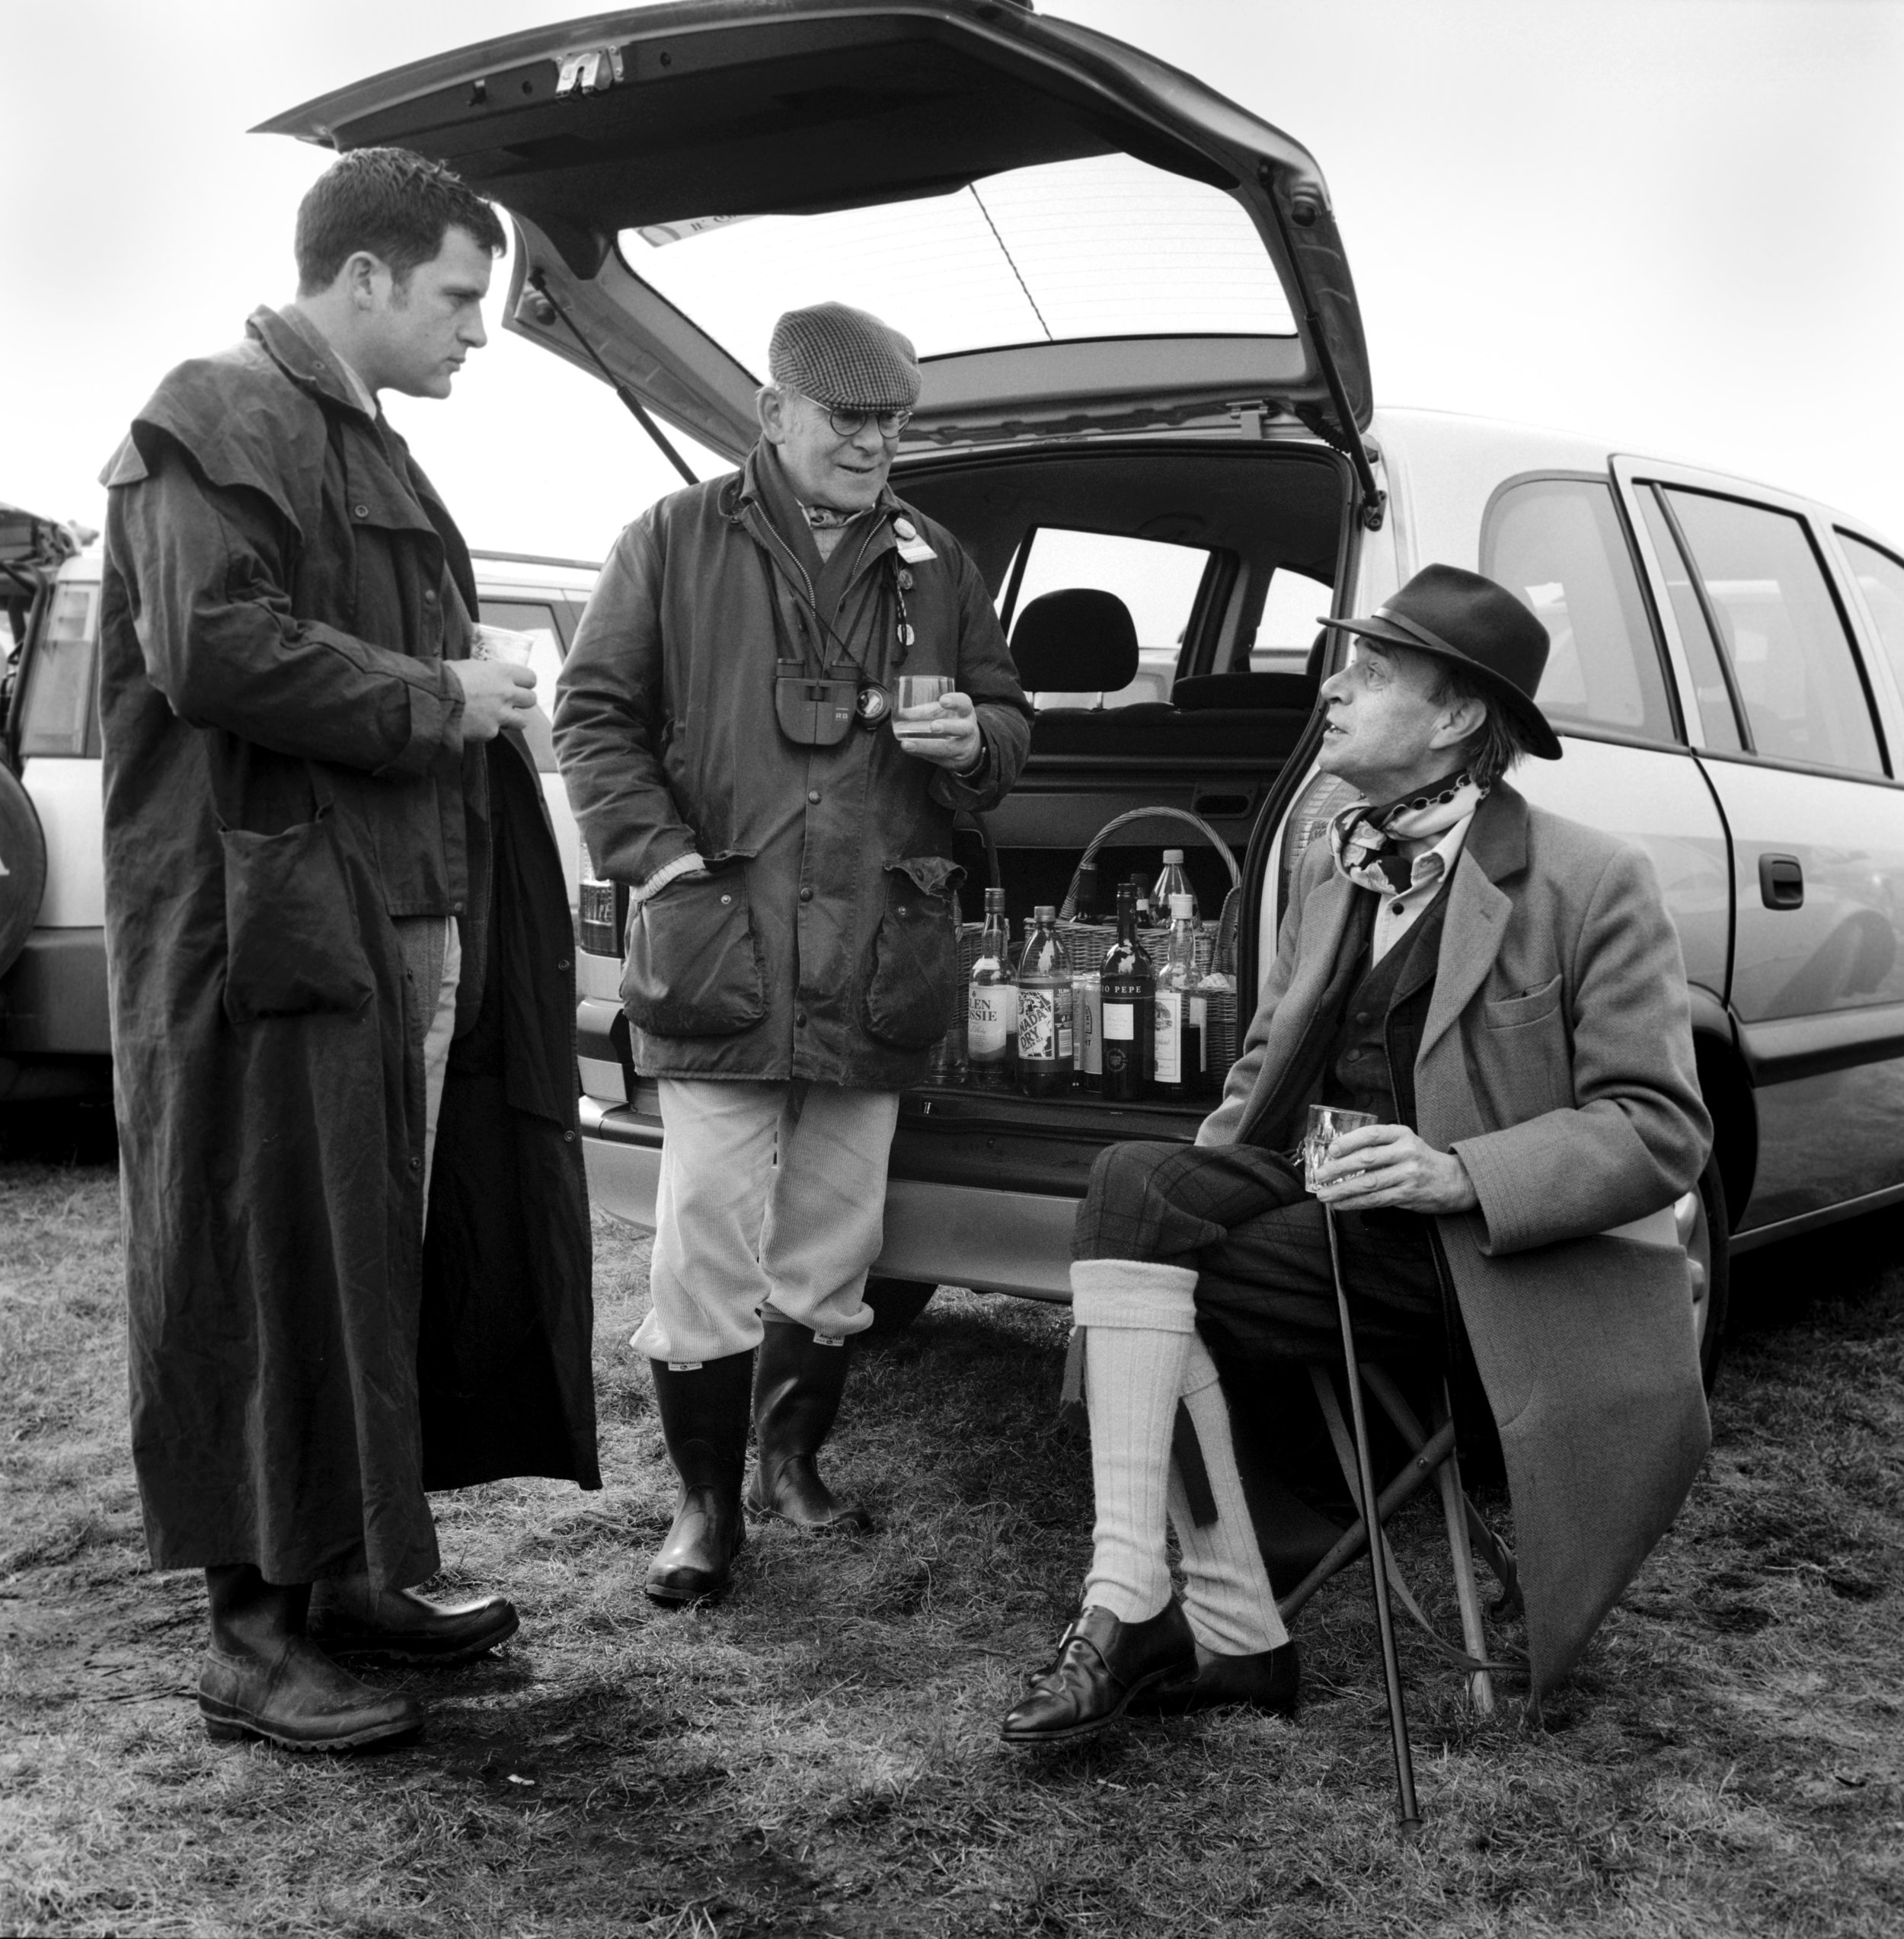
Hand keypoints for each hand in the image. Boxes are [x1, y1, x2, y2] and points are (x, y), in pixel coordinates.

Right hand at [448, 658, 536, 741]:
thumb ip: (483, 673)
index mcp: (501, 673)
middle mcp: (506, 693)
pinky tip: (474, 725)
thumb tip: (482, 674)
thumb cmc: (445, 678)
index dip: (525, 682)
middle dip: (522, 701)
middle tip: (509, 702)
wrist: (433, 700)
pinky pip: (495, 732)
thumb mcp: (467, 666)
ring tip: (496, 717)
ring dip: (512, 720)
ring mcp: (500, 714)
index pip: (530, 677)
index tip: (519, 685)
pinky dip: (487, 730)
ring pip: (522, 721)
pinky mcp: (491, 731)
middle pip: (531, 699)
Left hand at [894, 690, 981, 770]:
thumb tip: (904, 712)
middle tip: (934, 726)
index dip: (955, 702)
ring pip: (948, 748)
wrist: (967, 747)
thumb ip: (925, 711)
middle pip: (962, 728)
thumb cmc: (951, 721)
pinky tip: (909, 750)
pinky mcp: (953, 760)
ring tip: (908, 744)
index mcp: (965, 712)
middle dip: (948, 727)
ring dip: (927, 746)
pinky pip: (937, 758)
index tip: (943, 700)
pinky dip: (921, 753)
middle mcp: (967, 729)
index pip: (964, 704)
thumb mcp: (942, 713)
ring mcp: (962, 747)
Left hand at [1312, 1123, 1478, 1214]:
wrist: (1454, 1180)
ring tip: (1324, 1194)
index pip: (1372, 1134)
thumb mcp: (1405, 1142)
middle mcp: (1406, 1153)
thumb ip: (1379, 1144)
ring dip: (1342, 1190)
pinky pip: (1376, 1199)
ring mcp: (1408, 1175)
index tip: (1331, 1150)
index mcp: (1402, 1135)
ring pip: (1369, 1183)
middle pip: (1367, 1160)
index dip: (1349, 1141)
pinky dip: (1355, 1203)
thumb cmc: (1421, 1159)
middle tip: (1319, 1175)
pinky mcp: (1407, 1194)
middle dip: (1339, 1168)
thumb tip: (1339, 1153)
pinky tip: (1341, 1204)